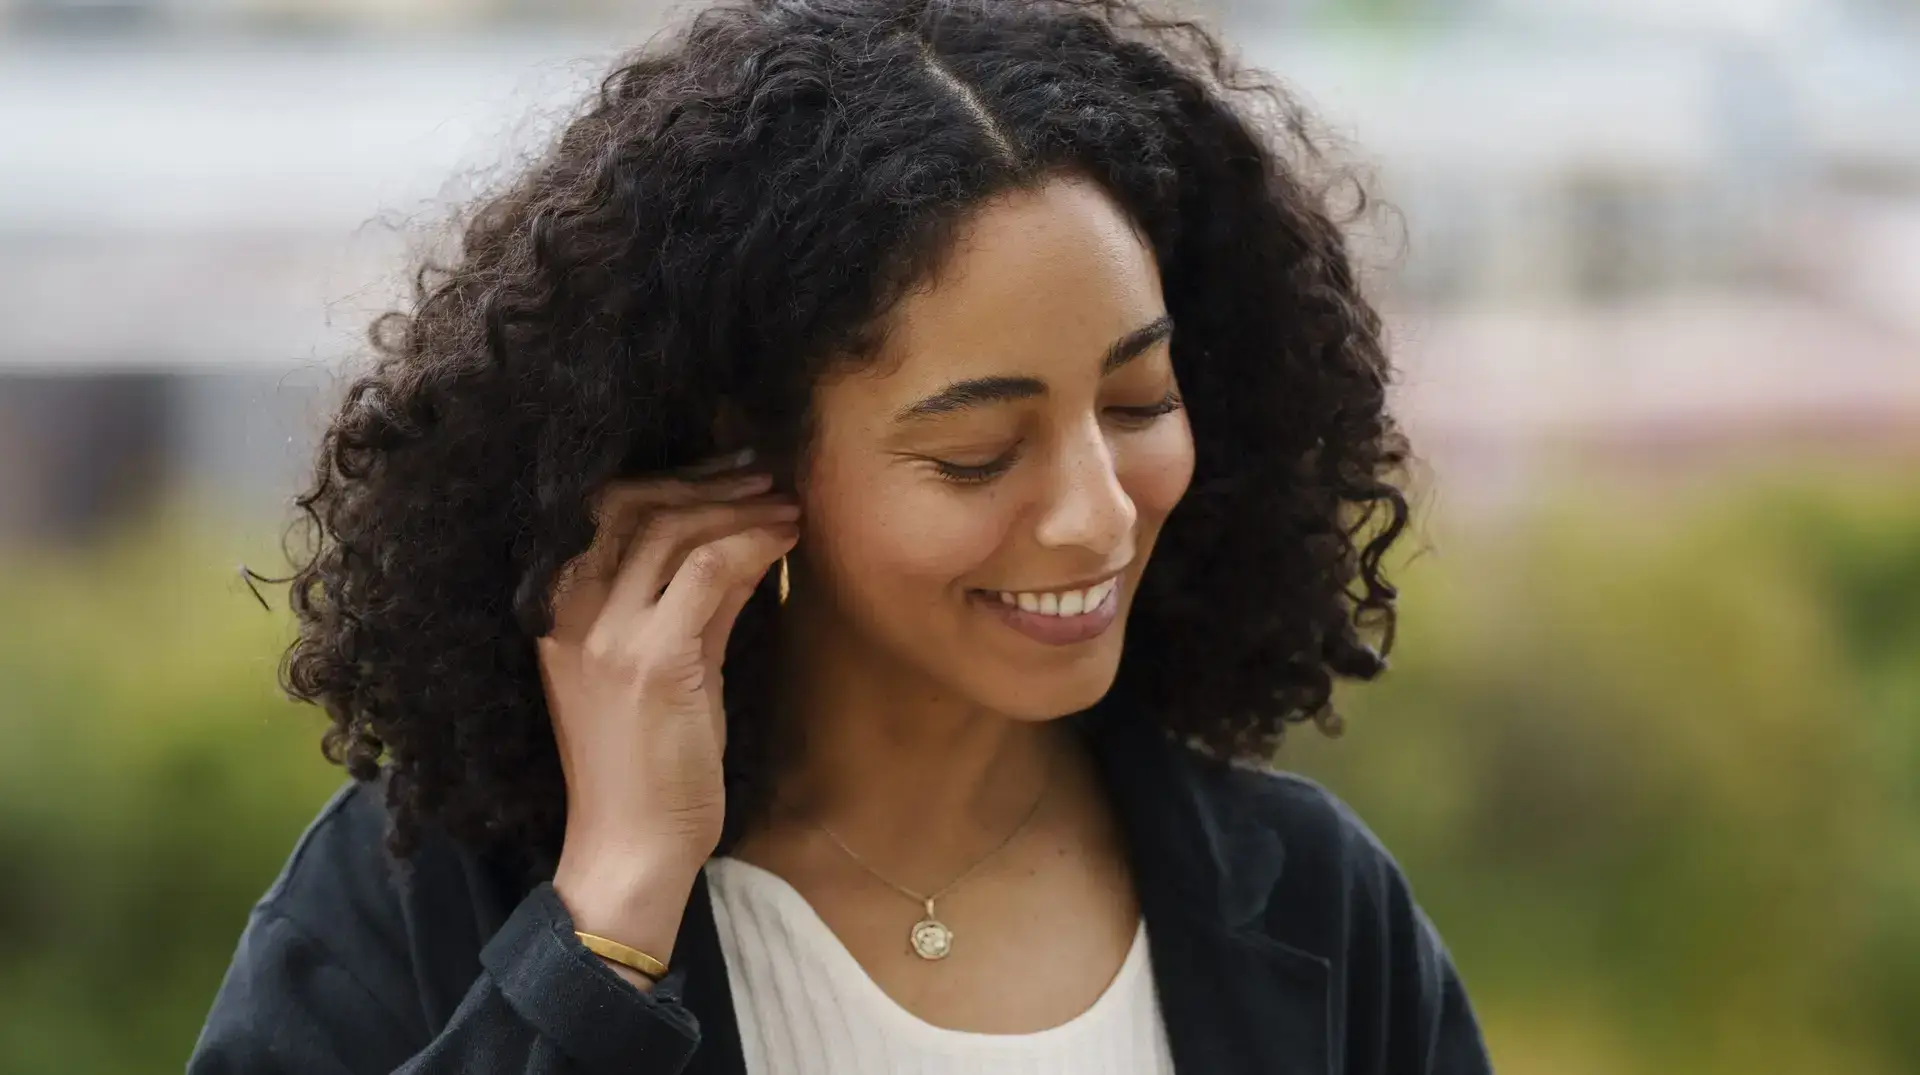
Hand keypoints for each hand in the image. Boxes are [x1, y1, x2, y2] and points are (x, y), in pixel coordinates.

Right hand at [539, 457, 796, 961]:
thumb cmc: (649, 769)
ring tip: (786, 501)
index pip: (600, 510)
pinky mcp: (652, 663)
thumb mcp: (667, 671)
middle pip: (630, 504)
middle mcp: (568, 615)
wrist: (629, 850)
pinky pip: (705, 570)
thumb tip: (742, 545)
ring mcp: (605, 637)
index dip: (667, 479)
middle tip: (762, 472)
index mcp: (553, 614)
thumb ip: (695, 607)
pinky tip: (784, 538)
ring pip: (671, 528)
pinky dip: (751, 542)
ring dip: (737, 505)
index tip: (724, 469)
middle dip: (704, 479)